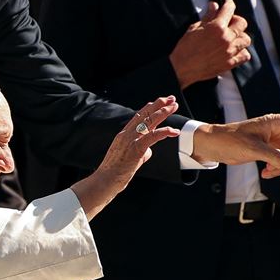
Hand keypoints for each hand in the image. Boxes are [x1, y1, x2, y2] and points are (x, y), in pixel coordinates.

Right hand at [72, 96, 179, 220]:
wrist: (105, 181)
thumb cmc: (116, 173)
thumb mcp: (129, 159)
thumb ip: (140, 152)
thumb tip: (149, 151)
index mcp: (123, 135)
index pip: (138, 117)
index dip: (150, 108)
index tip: (160, 102)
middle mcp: (126, 134)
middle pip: (145, 115)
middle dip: (159, 105)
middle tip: (170, 98)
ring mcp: (130, 140)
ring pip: (149, 122)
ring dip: (163, 113)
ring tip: (173, 106)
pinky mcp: (135, 149)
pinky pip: (152, 137)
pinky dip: (164, 132)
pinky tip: (174, 131)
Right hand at [169, 0, 251, 88]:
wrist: (182, 68)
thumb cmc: (185, 48)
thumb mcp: (194, 28)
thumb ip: (207, 17)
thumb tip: (214, 6)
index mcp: (216, 27)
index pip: (229, 10)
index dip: (229, 4)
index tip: (228, 3)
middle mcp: (226, 38)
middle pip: (242, 23)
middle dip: (235, 20)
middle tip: (228, 22)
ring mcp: (230, 51)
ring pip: (246, 39)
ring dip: (240, 36)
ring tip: (232, 38)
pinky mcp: (230, 63)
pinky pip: (245, 55)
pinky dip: (242, 52)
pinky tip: (234, 50)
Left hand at [193, 108, 279, 176]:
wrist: (213, 146)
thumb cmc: (230, 140)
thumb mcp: (251, 148)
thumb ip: (273, 156)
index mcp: (274, 122)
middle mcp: (276, 130)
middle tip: (273, 166)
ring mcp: (273, 140)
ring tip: (267, 172)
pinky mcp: (268, 150)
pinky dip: (277, 169)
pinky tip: (266, 174)